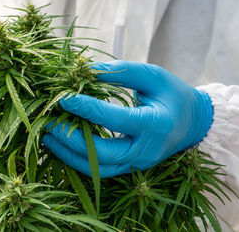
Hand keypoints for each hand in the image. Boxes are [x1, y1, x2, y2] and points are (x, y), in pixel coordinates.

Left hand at [42, 60, 212, 177]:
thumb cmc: (172, 95)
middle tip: (50, 124)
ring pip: (98, 168)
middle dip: (72, 139)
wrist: (190, 123)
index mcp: (156, 124)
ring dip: (70, 154)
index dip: (87, 109)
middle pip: (103, 153)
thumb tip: (85, 69)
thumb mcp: (152, 75)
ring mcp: (138, 163)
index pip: (115, 120)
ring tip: (48, 137)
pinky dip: (78, 159)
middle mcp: (146, 150)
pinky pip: (100, 169)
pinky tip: (61, 145)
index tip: (64, 98)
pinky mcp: (129, 167)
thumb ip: (121, 71)